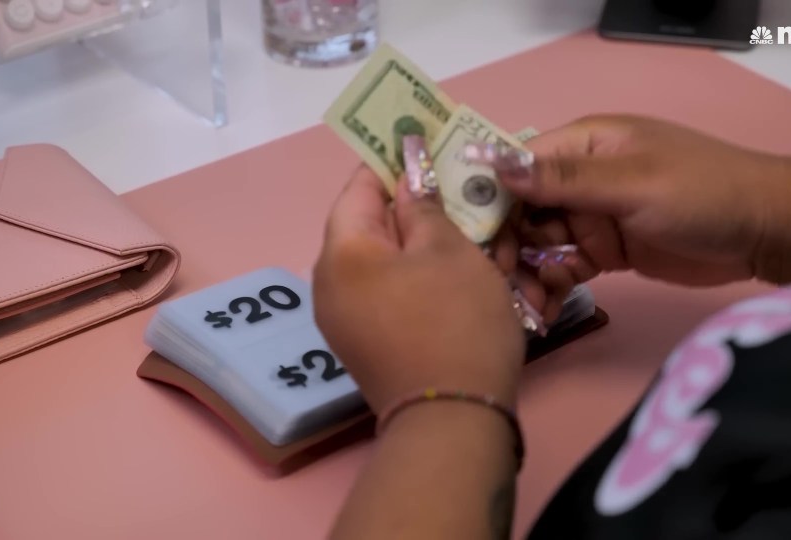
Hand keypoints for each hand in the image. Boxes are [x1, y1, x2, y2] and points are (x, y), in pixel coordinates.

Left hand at [312, 167, 526, 411]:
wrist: (453, 418)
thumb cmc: (455, 322)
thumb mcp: (448, 250)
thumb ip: (424, 204)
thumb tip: (409, 173)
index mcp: (340, 252)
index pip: (358, 187)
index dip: (393, 162)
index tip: (429, 147)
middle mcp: (328, 284)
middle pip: (366, 225)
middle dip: (410, 206)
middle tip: (457, 193)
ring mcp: (343, 320)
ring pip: (379, 261)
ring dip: (416, 243)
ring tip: (462, 233)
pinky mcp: (364, 345)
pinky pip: (384, 292)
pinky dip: (413, 276)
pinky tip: (450, 275)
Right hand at [489, 115, 784, 288]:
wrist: (766, 232)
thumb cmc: (704, 193)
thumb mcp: (633, 183)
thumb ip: (565, 181)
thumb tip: (496, 166)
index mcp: (582, 146)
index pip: (518, 169)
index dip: (490, 202)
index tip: (472, 243)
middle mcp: (580, 180)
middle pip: (522, 211)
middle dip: (506, 248)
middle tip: (501, 287)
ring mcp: (593, 217)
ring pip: (539, 245)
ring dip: (527, 274)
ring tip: (527, 307)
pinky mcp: (606, 252)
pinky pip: (565, 268)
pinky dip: (552, 287)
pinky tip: (543, 311)